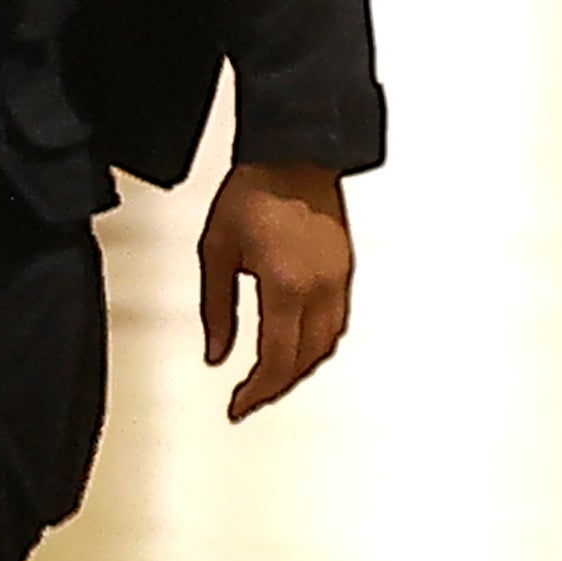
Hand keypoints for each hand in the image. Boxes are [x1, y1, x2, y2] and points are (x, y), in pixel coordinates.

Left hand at [199, 162, 354, 417]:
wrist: (292, 153)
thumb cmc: (253, 191)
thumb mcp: (215, 252)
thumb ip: (215, 310)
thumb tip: (216, 354)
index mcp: (285, 285)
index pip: (275, 359)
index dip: (255, 392)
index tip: (237, 407)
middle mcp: (319, 287)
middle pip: (304, 361)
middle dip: (276, 388)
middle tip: (249, 400)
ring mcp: (338, 278)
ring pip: (327, 346)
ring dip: (299, 369)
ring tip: (271, 380)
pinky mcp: (345, 269)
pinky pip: (337, 323)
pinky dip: (317, 345)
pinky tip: (298, 347)